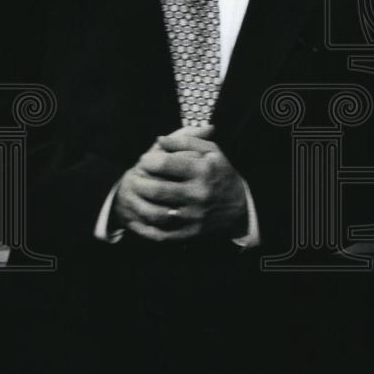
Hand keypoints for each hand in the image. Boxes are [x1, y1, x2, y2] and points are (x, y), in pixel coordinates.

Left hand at [111, 125, 248, 241]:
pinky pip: (161, 233)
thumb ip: (186, 140)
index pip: (166, 164)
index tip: (145, 159)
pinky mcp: (190, 233)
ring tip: (136, 194)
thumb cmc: (220, 173)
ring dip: (139, 203)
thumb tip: (160, 139)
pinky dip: (144, 227)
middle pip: (157, 189)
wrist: (239, 206)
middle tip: (134, 176)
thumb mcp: (211, 151)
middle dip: (139, 182)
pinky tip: (136, 217)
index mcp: (203, 170)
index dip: (149, 160)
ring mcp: (193, 216)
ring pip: (156, 213)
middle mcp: (199, 194)